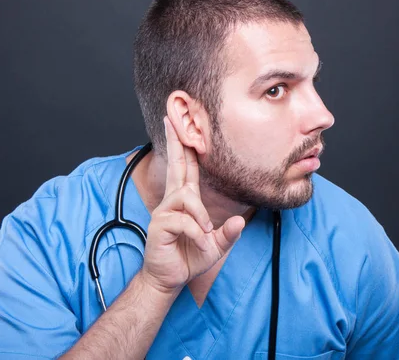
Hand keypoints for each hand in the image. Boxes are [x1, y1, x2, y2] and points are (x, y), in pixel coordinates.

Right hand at [140, 117, 245, 293]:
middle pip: (176, 165)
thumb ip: (228, 234)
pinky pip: (184, 221)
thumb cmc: (190, 257)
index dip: (184, 147)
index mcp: (185, 200)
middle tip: (170, 119)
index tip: (178, 124)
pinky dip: (197, 234)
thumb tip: (239, 221)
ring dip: (201, 217)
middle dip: (175, 142)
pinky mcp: (159, 225)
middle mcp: (173, 201)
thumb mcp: (216, 246)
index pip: (186, 168)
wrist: (169, 278)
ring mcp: (164, 212)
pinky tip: (200, 243)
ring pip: (187, 197)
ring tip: (207, 235)